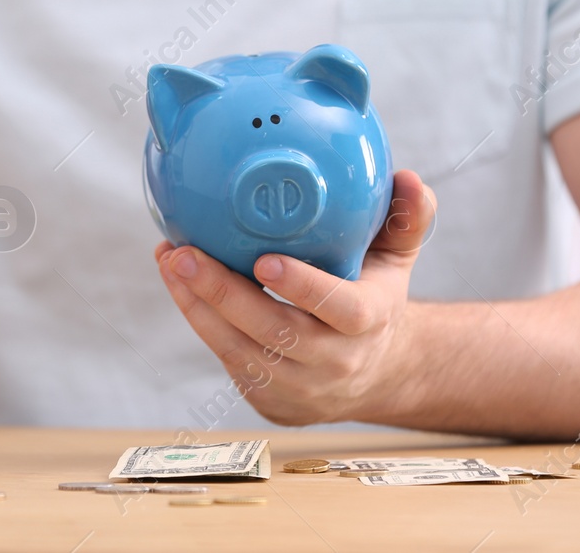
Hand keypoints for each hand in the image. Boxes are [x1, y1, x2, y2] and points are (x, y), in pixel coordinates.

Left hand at [156, 169, 436, 425]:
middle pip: (275, 333)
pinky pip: (229, 362)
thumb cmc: (378, 297)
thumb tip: (409, 177)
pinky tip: (180, 284)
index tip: (264, 260)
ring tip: (171, 261)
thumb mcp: (399, 257)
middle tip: (184, 253)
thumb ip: (408, 216)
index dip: (303, 288)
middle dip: (223, 294)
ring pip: (240, 352)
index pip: (340, 309)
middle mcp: (335, 363)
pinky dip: (201, 322)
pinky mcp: (271, 402)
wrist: (376, 372)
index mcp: (369, 322)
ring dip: (198, 307)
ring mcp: (301, 390)